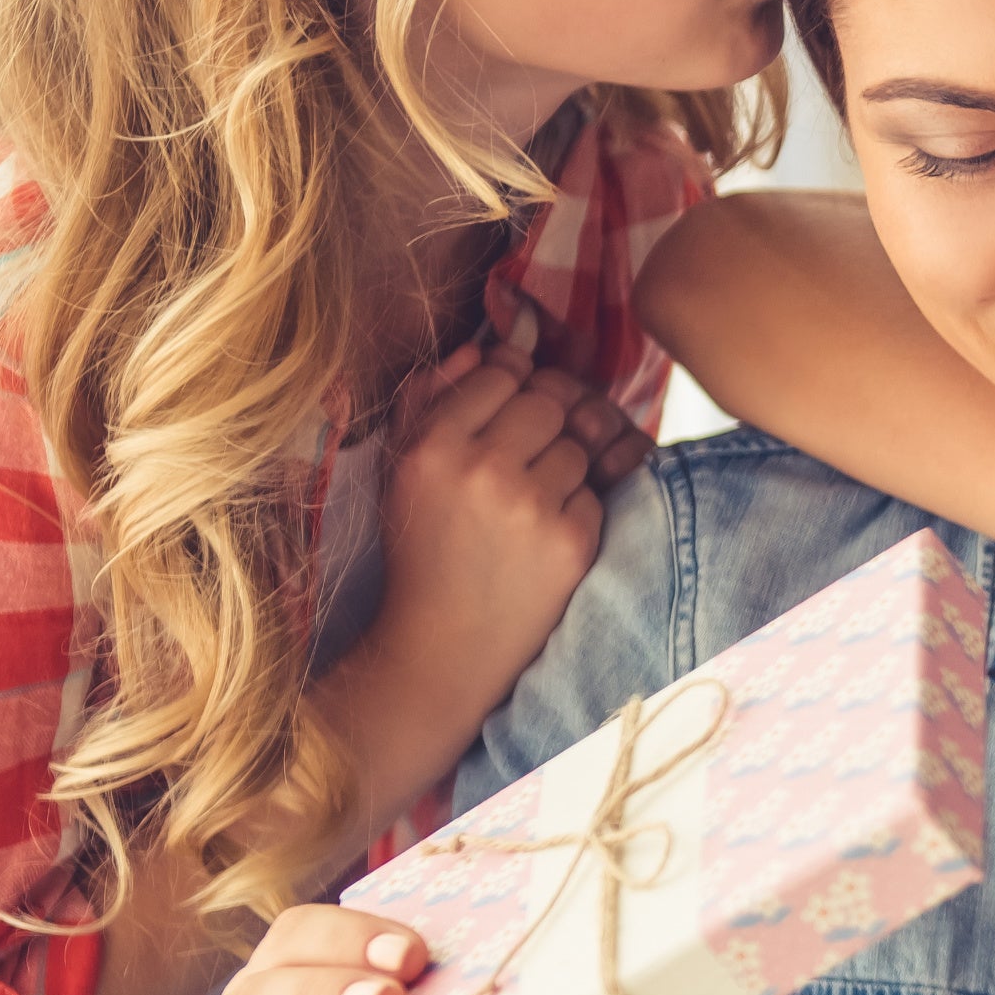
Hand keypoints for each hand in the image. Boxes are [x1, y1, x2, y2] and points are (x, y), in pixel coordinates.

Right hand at [371, 344, 642, 713]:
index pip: (502, 373)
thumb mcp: (400, 471)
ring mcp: (530, 506)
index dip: (511, 388)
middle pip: (547, 401)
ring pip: (577, 445)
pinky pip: (594, 492)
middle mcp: (481, 469)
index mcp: (432, 446)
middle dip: (541, 424)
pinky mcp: (572, 541)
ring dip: (561, 468)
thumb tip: (481, 350)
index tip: (506, 412)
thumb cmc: (421, 549)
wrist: (443, 643)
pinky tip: (540, 537)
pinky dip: (575, 510)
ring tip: (526, 504)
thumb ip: (428, 400)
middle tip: (520, 459)